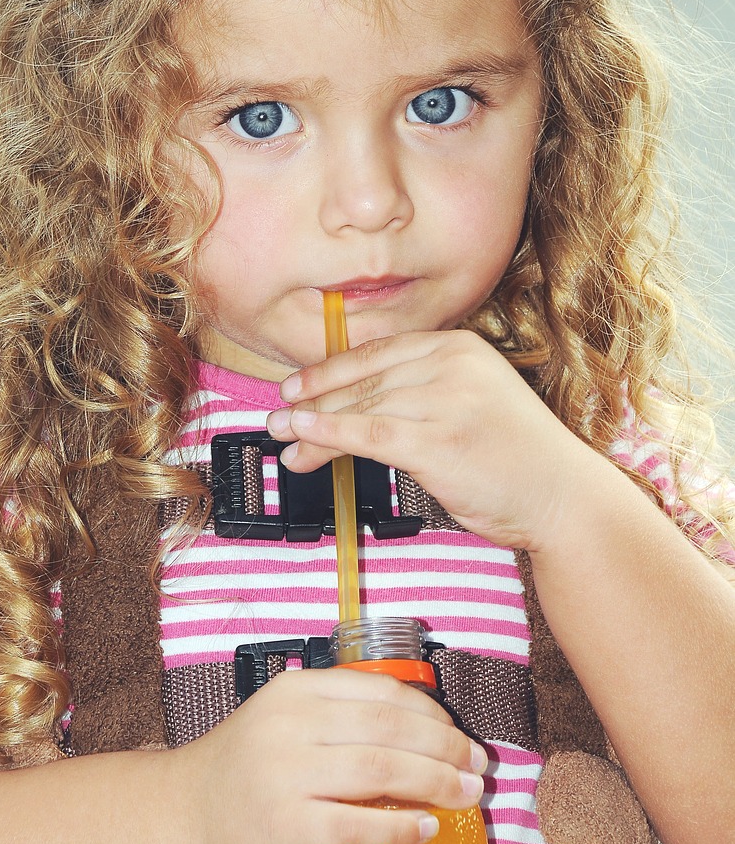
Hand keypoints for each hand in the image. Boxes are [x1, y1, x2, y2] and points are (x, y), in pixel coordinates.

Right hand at [181, 666, 485, 843]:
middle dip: (445, 748)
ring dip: (434, 783)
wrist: (186, 816)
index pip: (382, 692)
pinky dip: (399, 826)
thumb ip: (340, 715)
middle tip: (477, 768)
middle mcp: (289, 724)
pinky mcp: (283, 825)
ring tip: (464, 795)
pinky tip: (425, 827)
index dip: (434, 714)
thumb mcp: (287, 720)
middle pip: (389, 728)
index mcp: (296, 690)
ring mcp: (284, 774)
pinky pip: (356, 825)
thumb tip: (427, 731)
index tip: (461, 736)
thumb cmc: (248, 768)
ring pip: (379, 771)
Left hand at [267, 329, 599, 551]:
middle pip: (363, 380)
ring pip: (359, 408)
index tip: (298, 385)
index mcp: (459, 346)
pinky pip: (367, 434)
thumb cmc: (517, 457)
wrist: (565, 497)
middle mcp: (451, 364)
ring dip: (312, 427)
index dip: (330, 370)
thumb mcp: (472, 401)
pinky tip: (303, 441)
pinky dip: (327, 436)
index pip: (378, 353)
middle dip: (313, 401)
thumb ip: (422, 391)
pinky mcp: (437, 441)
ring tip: (284, 441)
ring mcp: (445, 400)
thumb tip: (351, 405)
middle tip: (278, 418)